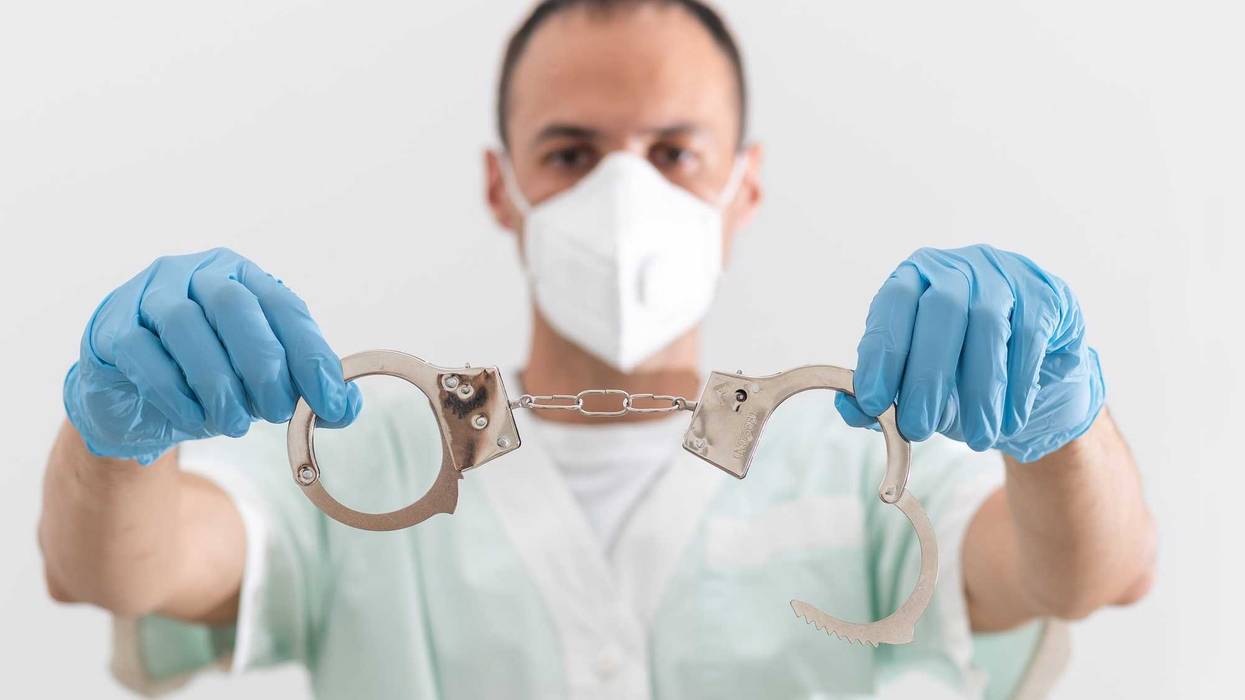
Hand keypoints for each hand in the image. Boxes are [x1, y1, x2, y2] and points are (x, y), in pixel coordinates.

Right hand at [64, 248, 361, 463]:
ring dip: (217, 382)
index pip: (284, 306)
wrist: (133, 395)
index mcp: (244, 278)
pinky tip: (194, 420)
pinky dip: (174, 392)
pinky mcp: (113, 328)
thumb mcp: (261, 381)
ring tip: (234, 424)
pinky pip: (143, 353)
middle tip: (276, 412)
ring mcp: (149, 296)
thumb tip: (345, 406)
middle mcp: (196, 274)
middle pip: (234, 305)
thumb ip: (304, 389)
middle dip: (263, 365)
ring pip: (185, 325)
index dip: (311, 355)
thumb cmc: (207, 376)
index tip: (329, 402)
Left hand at [835, 244, 1104, 461]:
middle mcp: (957, 268)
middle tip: (919, 429)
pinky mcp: (1047, 294)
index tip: (874, 405)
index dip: (882, 354)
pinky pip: (1031, 337)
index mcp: (914, 279)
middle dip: (927, 377)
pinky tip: (1009, 421)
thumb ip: (883, 396)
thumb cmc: (962, 371)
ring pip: (988, 325)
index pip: (892, 305)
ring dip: (979, 391)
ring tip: (975, 438)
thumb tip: (851, 410)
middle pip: (941, 311)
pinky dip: (1017, 386)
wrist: (1034, 369)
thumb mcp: (916, 384)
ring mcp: (1005, 274)